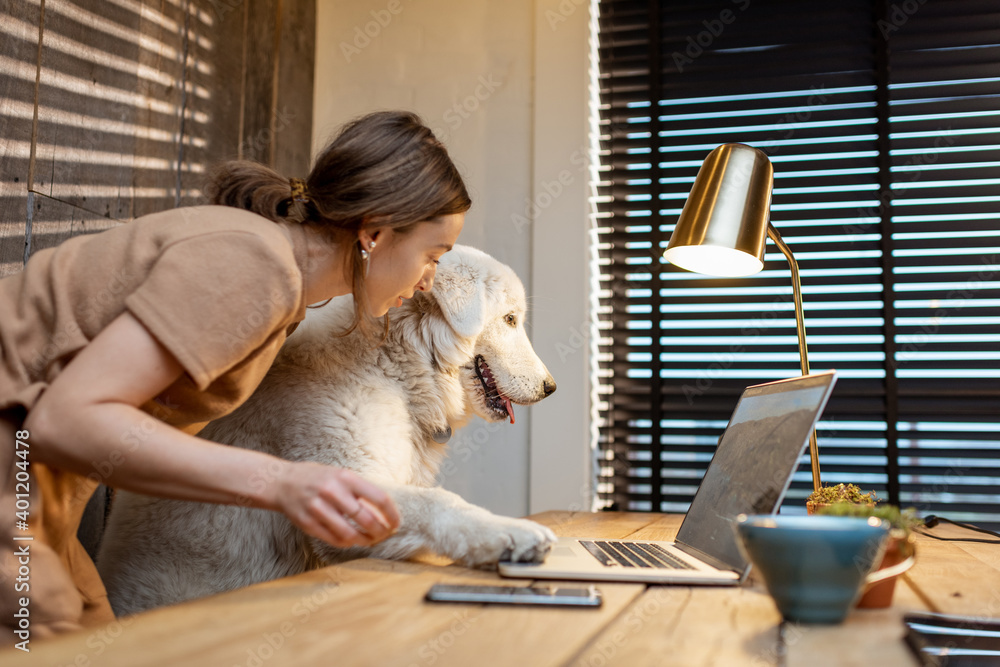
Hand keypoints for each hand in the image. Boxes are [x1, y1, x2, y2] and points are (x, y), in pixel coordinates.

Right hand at [273, 462, 400, 547]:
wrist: (281, 482)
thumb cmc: (317, 478)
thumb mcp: (340, 475)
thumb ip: (360, 490)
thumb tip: (386, 511)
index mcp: (345, 477)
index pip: (379, 498)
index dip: (392, 514)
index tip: (396, 523)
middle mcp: (332, 492)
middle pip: (366, 519)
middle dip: (381, 532)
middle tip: (385, 535)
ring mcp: (318, 508)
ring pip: (350, 534)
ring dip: (365, 541)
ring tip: (370, 540)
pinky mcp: (307, 523)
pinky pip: (333, 539)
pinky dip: (346, 543)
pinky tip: (352, 540)